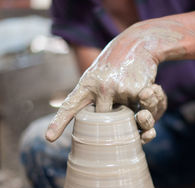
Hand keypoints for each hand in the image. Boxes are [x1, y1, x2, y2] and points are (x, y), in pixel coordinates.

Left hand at [45, 21, 178, 143]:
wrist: (138, 43)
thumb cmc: (115, 63)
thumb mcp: (95, 76)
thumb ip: (91, 97)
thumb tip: (93, 124)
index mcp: (86, 85)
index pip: (70, 106)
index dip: (58, 123)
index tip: (49, 138)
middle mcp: (100, 88)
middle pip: (102, 121)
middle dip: (111, 123)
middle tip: (119, 109)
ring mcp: (119, 90)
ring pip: (126, 118)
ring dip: (132, 113)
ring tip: (133, 99)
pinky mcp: (137, 91)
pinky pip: (141, 110)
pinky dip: (144, 106)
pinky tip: (143, 92)